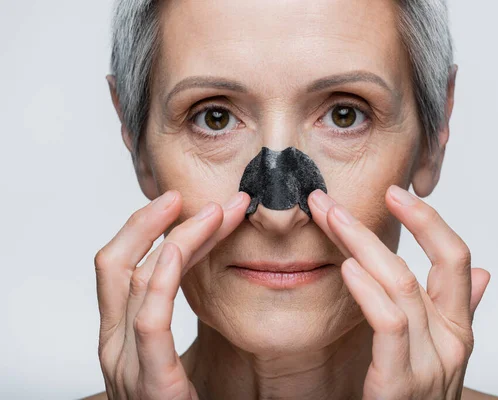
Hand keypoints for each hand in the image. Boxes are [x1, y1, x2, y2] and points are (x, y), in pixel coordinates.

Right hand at [94, 190, 249, 398]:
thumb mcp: (172, 357)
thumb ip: (172, 320)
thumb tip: (197, 274)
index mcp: (121, 336)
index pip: (122, 267)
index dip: (146, 230)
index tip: (181, 205)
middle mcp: (114, 344)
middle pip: (116, 263)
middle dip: (151, 222)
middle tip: (191, 196)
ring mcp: (126, 363)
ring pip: (137, 278)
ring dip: (180, 236)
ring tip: (217, 212)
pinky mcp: (152, 381)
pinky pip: (152, 317)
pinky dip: (168, 272)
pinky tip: (192, 245)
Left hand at [308, 186, 490, 399]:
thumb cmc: (415, 398)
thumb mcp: (442, 353)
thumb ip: (459, 310)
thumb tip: (484, 272)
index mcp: (457, 327)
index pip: (455, 258)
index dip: (429, 220)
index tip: (395, 193)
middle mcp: (450, 341)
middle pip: (421, 264)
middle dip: (374, 226)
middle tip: (330, 201)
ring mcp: (430, 364)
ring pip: (400, 286)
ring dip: (359, 246)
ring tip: (328, 221)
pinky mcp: (400, 386)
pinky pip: (390, 326)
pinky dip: (368, 292)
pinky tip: (346, 270)